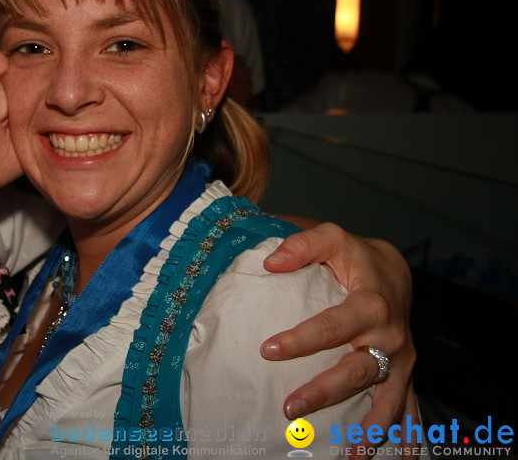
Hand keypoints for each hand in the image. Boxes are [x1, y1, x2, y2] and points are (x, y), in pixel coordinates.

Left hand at [260, 222, 418, 459]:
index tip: (268, 350)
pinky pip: (408, 408)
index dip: (301, 339)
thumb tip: (271, 263)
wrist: (395, 270)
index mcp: (372, 304)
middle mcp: (390, 337)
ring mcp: (400, 360)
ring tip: (350, 455)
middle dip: (324, 392)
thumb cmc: (356, 256)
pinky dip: (406, 435)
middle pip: (357, 371)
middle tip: (290, 408)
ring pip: (385, 399)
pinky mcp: (404, 374)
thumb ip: (302, 245)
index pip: (333, 326)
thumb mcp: (332, 238)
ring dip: (369, 429)